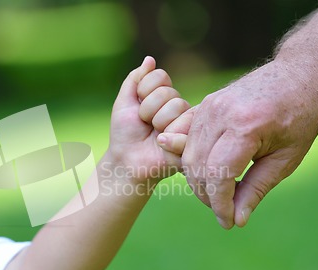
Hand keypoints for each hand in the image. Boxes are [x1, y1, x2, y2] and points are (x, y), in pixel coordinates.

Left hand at [108, 56, 189, 184]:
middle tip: (146, 126)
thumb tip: (150, 59)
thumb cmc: (125, 134)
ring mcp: (187, 122)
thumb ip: (135, 79)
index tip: (136, 109)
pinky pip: (186, 125)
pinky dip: (170, 135)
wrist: (126, 161)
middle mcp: (178, 106)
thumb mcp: (124, 103)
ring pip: (177, 106)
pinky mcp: (193, 138)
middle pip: (168, 92)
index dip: (144, 92)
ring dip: (158, 123)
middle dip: (148, 110)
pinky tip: (164, 144)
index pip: (160, 76)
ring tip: (156, 136)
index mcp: (164, 96)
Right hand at [164, 60, 317, 228]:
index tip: (228, 222)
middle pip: (197, 166)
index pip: (217, 175)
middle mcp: (220, 113)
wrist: (298, 76)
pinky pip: (187, 138)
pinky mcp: (205, 104)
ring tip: (218, 194)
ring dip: (198, 180)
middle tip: (225, 211)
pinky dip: (193, 161)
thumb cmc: (299, 117)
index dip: (220, 204)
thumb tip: (237, 219)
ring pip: (188, 155)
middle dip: (207, 195)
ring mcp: (209, 106)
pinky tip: (205, 174)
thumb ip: (257, 189)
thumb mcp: (285, 159)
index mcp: (245, 126)